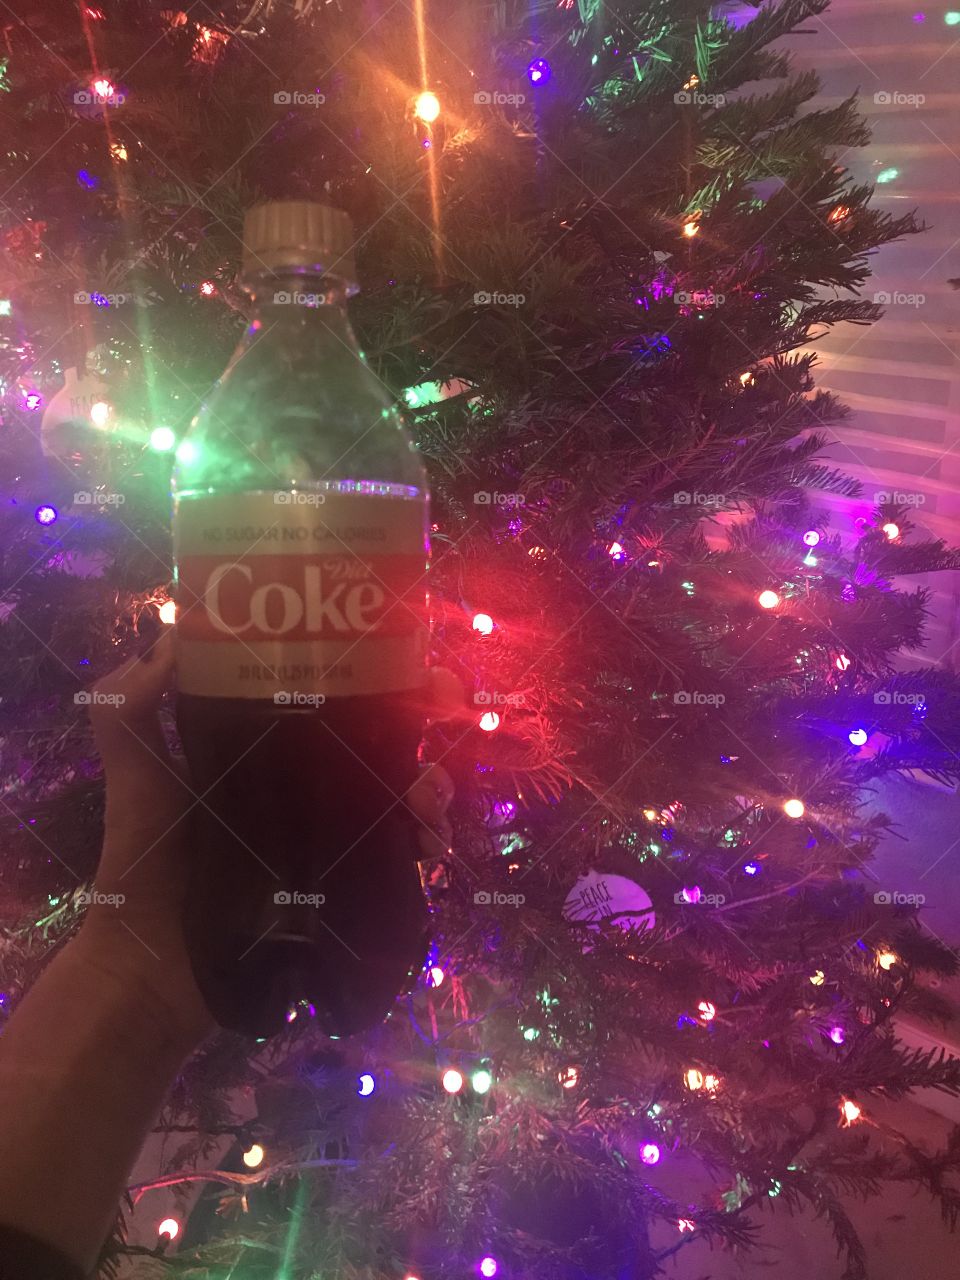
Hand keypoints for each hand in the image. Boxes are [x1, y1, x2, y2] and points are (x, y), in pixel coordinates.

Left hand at [77, 631, 456, 1048]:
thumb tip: (174, 632)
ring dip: (431, 782)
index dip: (376, 669)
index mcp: (267, 744)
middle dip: (425, 716)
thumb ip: (132, 703)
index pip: (331, 692)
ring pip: (401, 790)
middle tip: (445, 707)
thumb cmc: (143, 860)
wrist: (152, 964)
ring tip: (428, 797)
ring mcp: (328, 832)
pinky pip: (401, 853)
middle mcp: (306, 780)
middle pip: (383, 736)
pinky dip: (428, 841)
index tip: (406, 653)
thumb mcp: (133, 771)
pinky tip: (432, 842)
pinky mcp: (343, 882)